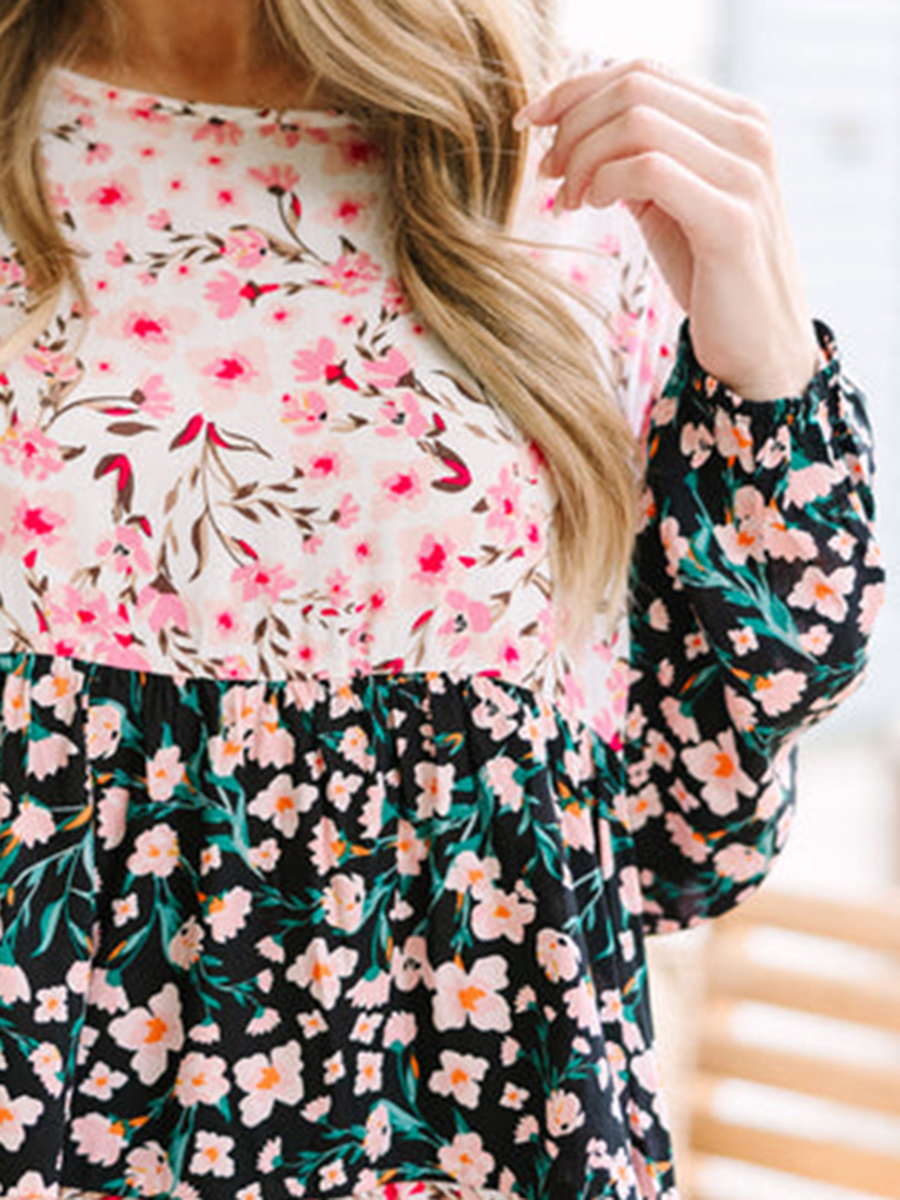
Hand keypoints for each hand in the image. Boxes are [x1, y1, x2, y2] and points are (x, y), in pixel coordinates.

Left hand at [514, 59, 819, 400]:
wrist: (759, 347)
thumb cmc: (709, 276)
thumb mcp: (670, 203)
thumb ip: (639, 159)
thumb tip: (573, 129)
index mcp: (736, 119)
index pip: (643, 72)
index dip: (576, 90)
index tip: (532, 122)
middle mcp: (748, 133)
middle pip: (634, 88)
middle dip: (572, 125)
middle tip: (550, 173)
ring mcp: (745, 173)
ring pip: (636, 122)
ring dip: (583, 157)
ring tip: (570, 200)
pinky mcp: (731, 219)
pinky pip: (648, 169)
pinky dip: (605, 182)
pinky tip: (595, 207)